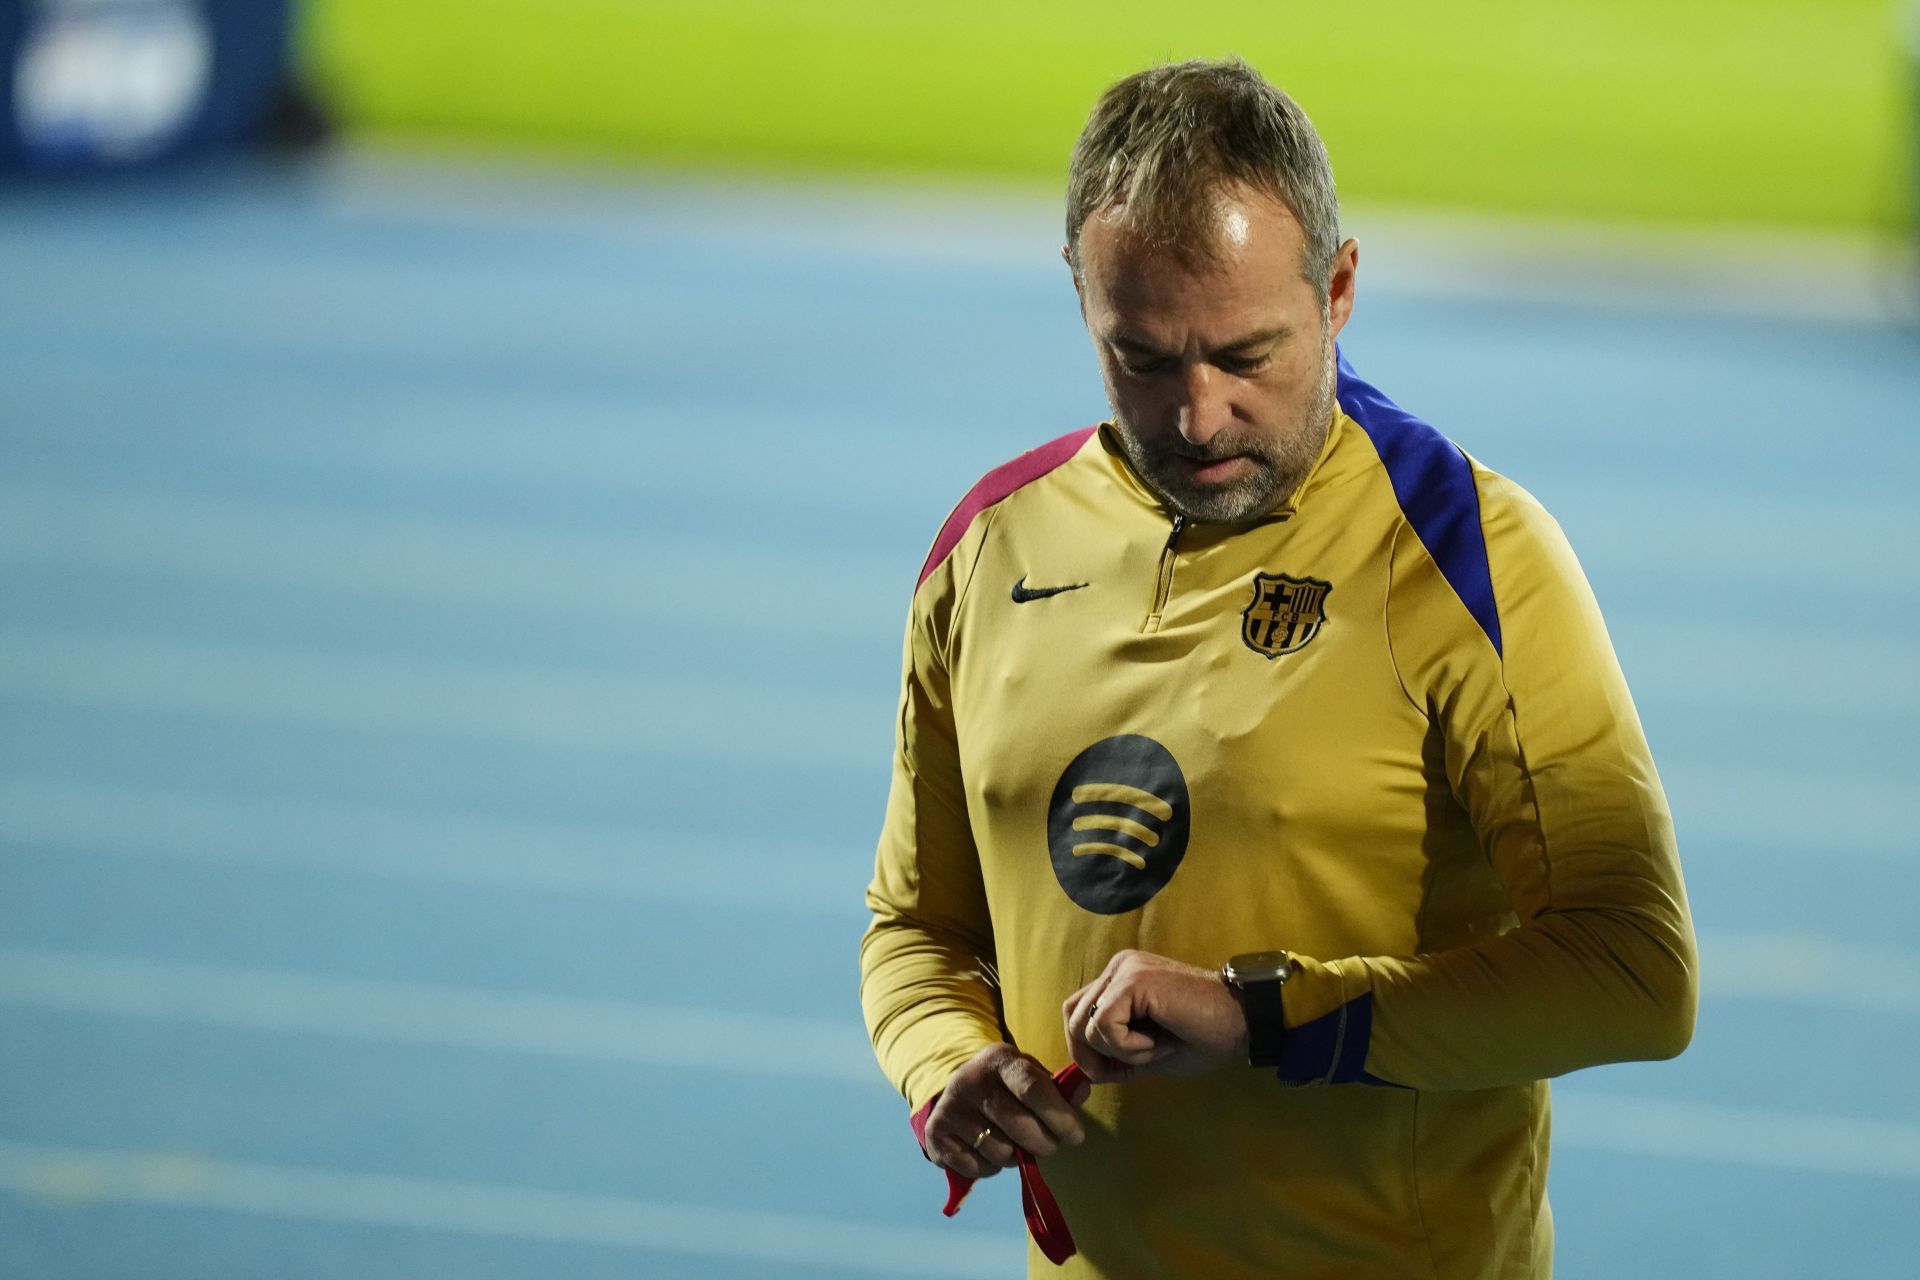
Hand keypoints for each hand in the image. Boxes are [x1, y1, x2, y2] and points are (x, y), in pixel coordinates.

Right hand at [921, 1044, 1089, 1179]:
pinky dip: (991, 1168)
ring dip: (1016, 1157)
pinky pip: (978, 1168)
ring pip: (1000, 1151)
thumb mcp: (1031, 1078)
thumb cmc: (1007, 1088)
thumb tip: (1083, 1090)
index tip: (1076, 1137)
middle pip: (1019, 1124)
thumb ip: (1060, 1088)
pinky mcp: (936, 1135)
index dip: (1059, 1116)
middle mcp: (969, 1079)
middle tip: (1050, 1146)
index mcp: (999, 1058)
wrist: (957, 1094)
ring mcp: (950, 1107)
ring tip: (1015, 1144)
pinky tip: (989, 1151)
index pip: (1033, 1087)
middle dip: (1044, 1143)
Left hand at [1063, 949, 1249, 1082]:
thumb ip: (1117, 1058)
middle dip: (1094, 1055)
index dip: (1084, 1049)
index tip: (1110, 1071)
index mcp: (1120, 979)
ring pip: (1084, 1025)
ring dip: (1118, 1051)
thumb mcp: (1151, 1053)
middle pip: (1072, 1017)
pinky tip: (1158, 1043)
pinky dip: (1128, 1047)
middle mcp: (1118, 967)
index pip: (1076, 1012)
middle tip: (1135, 1063)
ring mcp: (1125, 970)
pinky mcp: (1134, 980)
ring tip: (1155, 1048)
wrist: (1243, 1021)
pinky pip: (1104, 1026)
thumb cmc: (1204, 1037)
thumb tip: (1087, 1074)